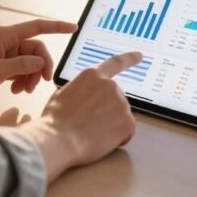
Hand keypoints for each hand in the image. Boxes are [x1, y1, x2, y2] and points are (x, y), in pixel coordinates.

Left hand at [0, 18, 76, 102]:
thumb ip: (22, 65)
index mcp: (5, 35)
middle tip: (42, 84)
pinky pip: (19, 69)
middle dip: (41, 66)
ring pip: (28, 61)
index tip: (74, 27)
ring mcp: (2, 53)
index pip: (37, 27)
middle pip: (35, 49)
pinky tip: (16, 91)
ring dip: (31, 75)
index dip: (56, 26)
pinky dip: (21, 79)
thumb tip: (41, 61)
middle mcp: (6, 41)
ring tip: (23, 91)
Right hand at [18, 51, 141, 182]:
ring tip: (91, 134)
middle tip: (90, 125)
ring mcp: (121, 103)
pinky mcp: (128, 122)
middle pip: (116, 99)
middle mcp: (110, 85)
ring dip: (111, 125)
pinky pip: (127, 132)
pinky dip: (118, 138)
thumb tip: (87, 96)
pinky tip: (101, 141)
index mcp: (93, 75)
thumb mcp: (65, 93)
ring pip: (120, 116)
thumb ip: (83, 89)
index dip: (129, 59)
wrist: (59, 139)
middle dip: (108, 111)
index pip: (115, 63)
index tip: (139, 56)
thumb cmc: (56, 120)